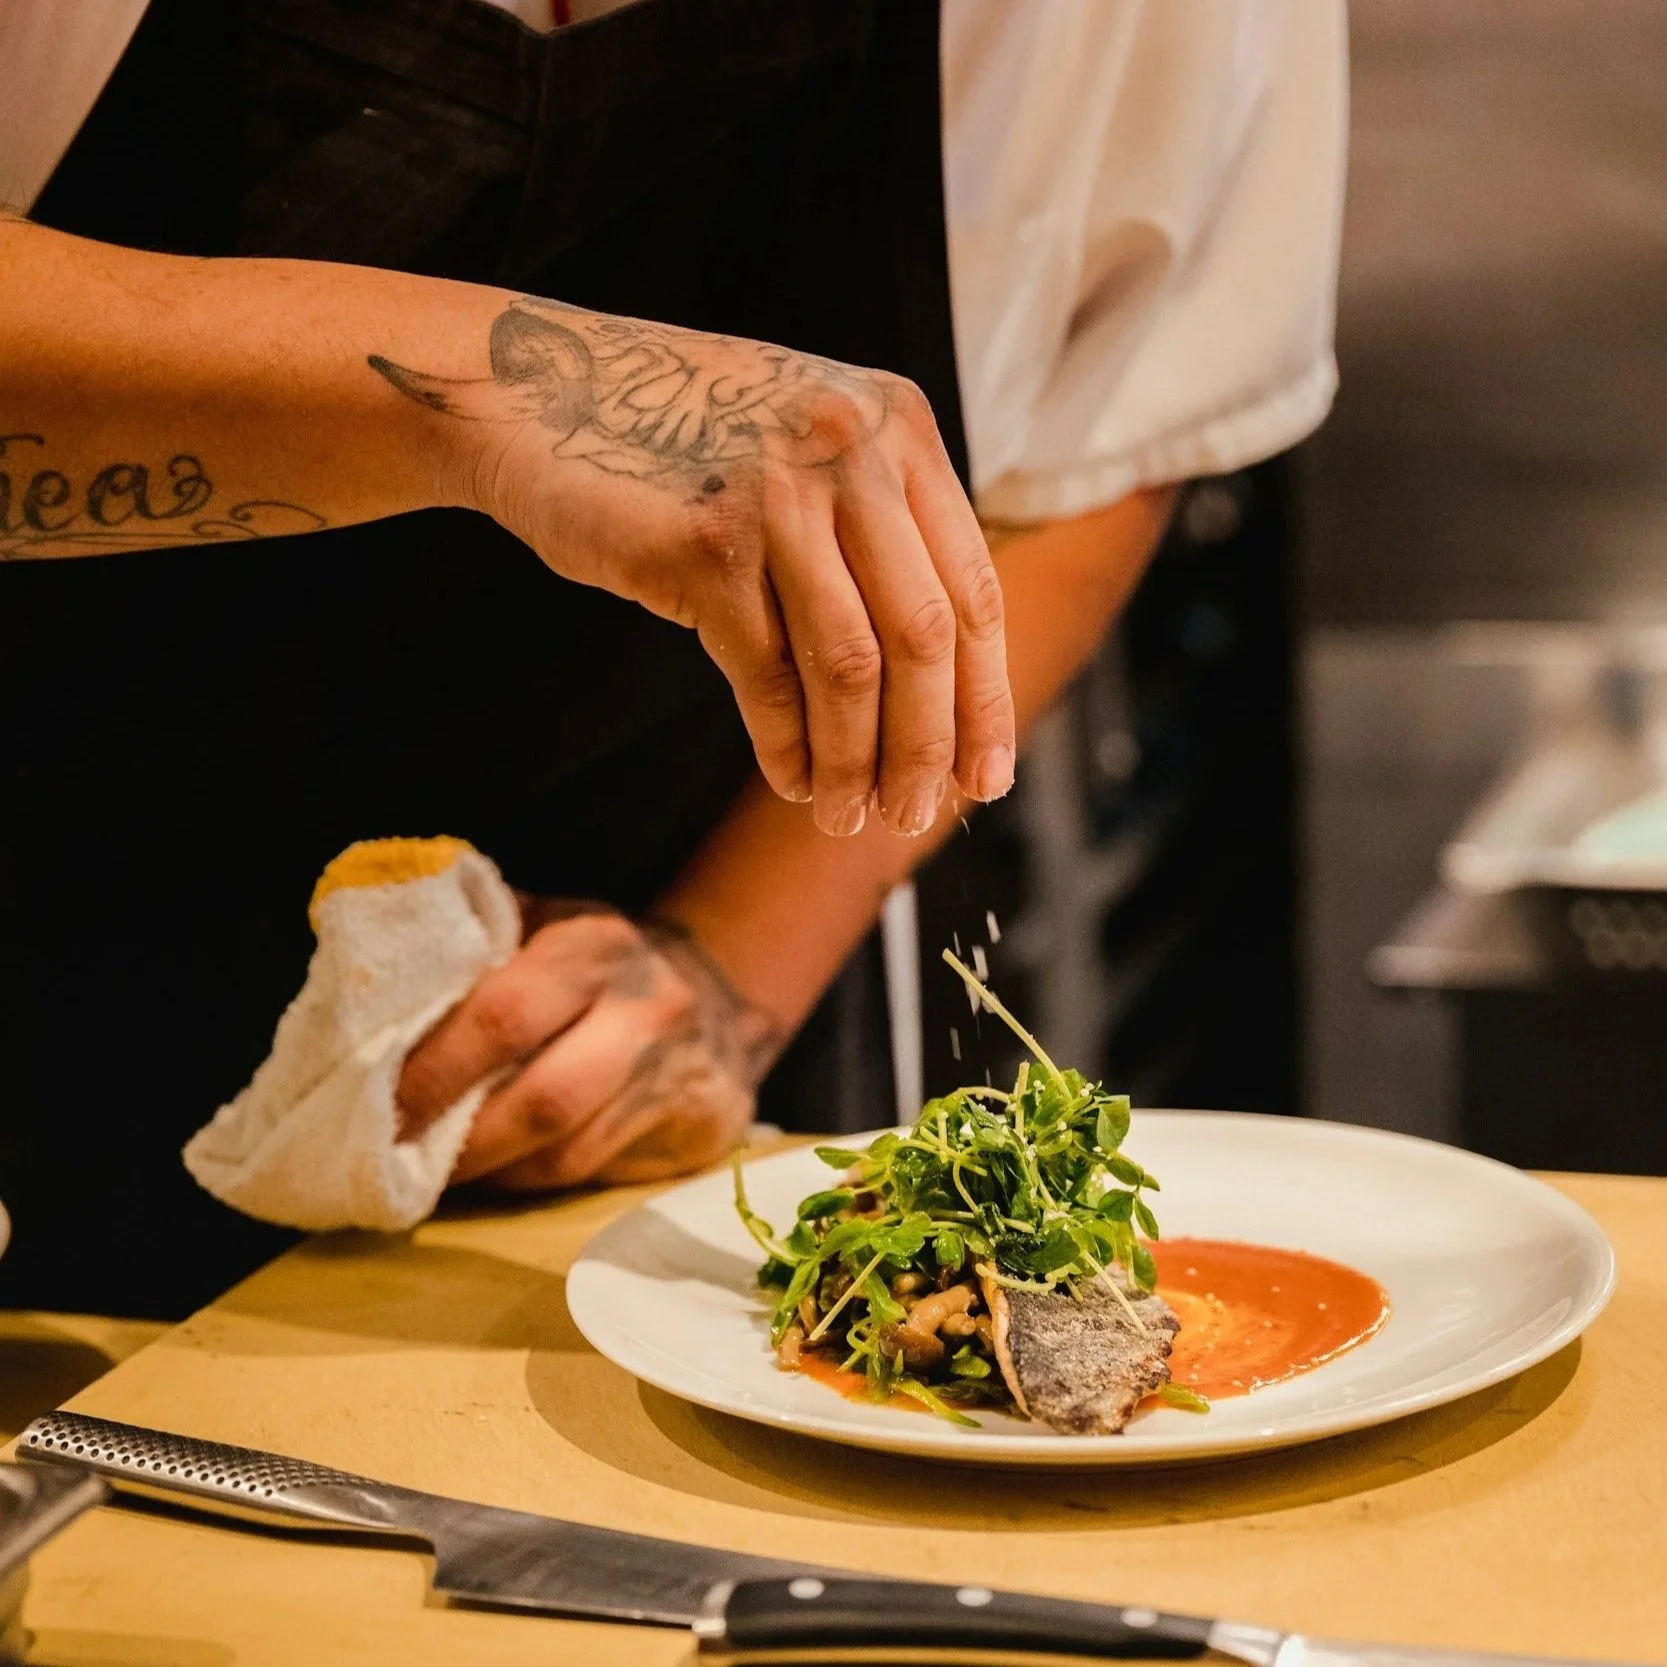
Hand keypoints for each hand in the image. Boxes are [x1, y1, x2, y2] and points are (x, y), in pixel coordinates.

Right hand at [369, 296, 1014, 835]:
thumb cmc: (679, 444)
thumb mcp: (804, 450)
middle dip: (927, 746)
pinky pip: (769, 674)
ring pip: (853, 666)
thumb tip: (937, 691)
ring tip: (846, 817)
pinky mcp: (706, 544)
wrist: (533, 391)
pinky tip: (789, 781)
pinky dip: (787, 745)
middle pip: (926, 636)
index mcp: (898, 426)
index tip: (985, 780)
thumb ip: (876, 533)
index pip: (973, 590)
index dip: (984, 700)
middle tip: (913, 816)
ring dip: (856, 761)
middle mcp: (853, 449)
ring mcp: (779, 493)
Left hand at [394, 898, 780, 1189]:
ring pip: (566, 1155)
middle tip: (392, 1161)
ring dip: (488, 1174)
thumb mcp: (544, 924)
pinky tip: (494, 1174)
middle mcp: (646, 1010)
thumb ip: (472, 947)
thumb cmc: (598, 964)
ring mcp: (678, 1076)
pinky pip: (594, 1176)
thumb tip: (364, 993)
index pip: (506, 1015)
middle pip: (543, 1100)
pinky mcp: (697, 1133)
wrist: (721, 998)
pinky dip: (528, 1183)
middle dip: (458, 1142)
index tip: (377, 1106)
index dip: (434, 1070)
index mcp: (595, 946)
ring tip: (431, 1176)